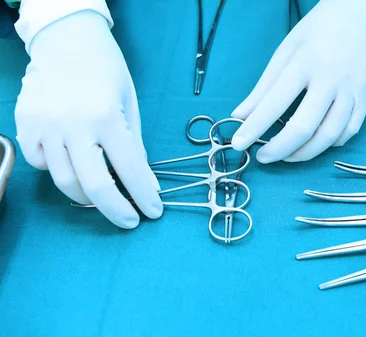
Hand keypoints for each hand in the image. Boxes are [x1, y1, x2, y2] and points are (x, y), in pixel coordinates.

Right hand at [14, 10, 161, 228]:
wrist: (67, 40)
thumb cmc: (107, 70)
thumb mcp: (131, 104)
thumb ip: (135, 145)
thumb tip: (145, 184)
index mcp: (107, 117)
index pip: (130, 170)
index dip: (143, 197)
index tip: (153, 212)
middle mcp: (73, 125)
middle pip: (93, 187)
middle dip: (116, 211)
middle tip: (130, 219)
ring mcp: (44, 126)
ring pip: (64, 181)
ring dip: (87, 196)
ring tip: (105, 195)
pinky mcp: (24, 125)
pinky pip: (40, 164)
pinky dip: (58, 170)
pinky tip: (73, 163)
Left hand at [231, 0, 365, 162]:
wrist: (360, 17)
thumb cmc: (317, 33)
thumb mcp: (284, 52)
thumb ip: (263, 88)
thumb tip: (240, 116)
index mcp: (304, 63)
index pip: (274, 103)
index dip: (254, 128)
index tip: (239, 144)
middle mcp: (330, 79)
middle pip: (304, 127)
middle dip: (279, 149)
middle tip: (263, 157)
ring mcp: (351, 90)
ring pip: (329, 135)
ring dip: (304, 153)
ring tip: (287, 156)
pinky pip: (349, 132)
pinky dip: (330, 145)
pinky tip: (315, 144)